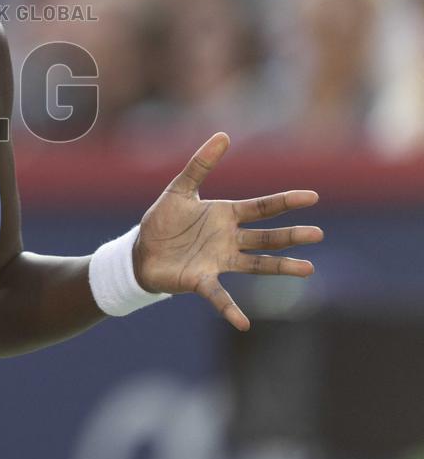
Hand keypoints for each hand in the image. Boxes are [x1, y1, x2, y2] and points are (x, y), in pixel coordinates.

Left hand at [133, 133, 322, 331]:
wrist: (141, 251)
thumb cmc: (164, 220)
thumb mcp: (180, 188)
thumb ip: (200, 164)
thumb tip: (223, 135)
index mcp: (225, 215)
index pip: (261, 207)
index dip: (284, 201)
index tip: (311, 196)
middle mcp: (229, 239)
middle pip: (266, 236)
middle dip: (290, 235)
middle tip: (317, 233)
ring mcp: (219, 261)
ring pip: (256, 264)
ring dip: (280, 266)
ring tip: (308, 269)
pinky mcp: (201, 280)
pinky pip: (219, 296)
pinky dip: (230, 309)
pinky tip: (243, 324)